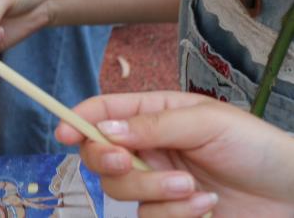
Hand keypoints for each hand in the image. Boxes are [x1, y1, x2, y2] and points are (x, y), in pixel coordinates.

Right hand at [56, 92, 293, 216]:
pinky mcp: (173, 217)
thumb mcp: (206, 122)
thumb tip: (103, 129)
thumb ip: (153, 125)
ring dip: (153, 192)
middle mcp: (150, 151)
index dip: (78, 120)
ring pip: (122, 193)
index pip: (103, 113)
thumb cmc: (256, 148)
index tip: (63, 134)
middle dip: (110, 162)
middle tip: (127, 164)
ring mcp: (160, 186)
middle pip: (101, 157)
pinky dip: (175, 215)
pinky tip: (206, 207)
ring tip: (192, 189)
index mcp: (155, 116)